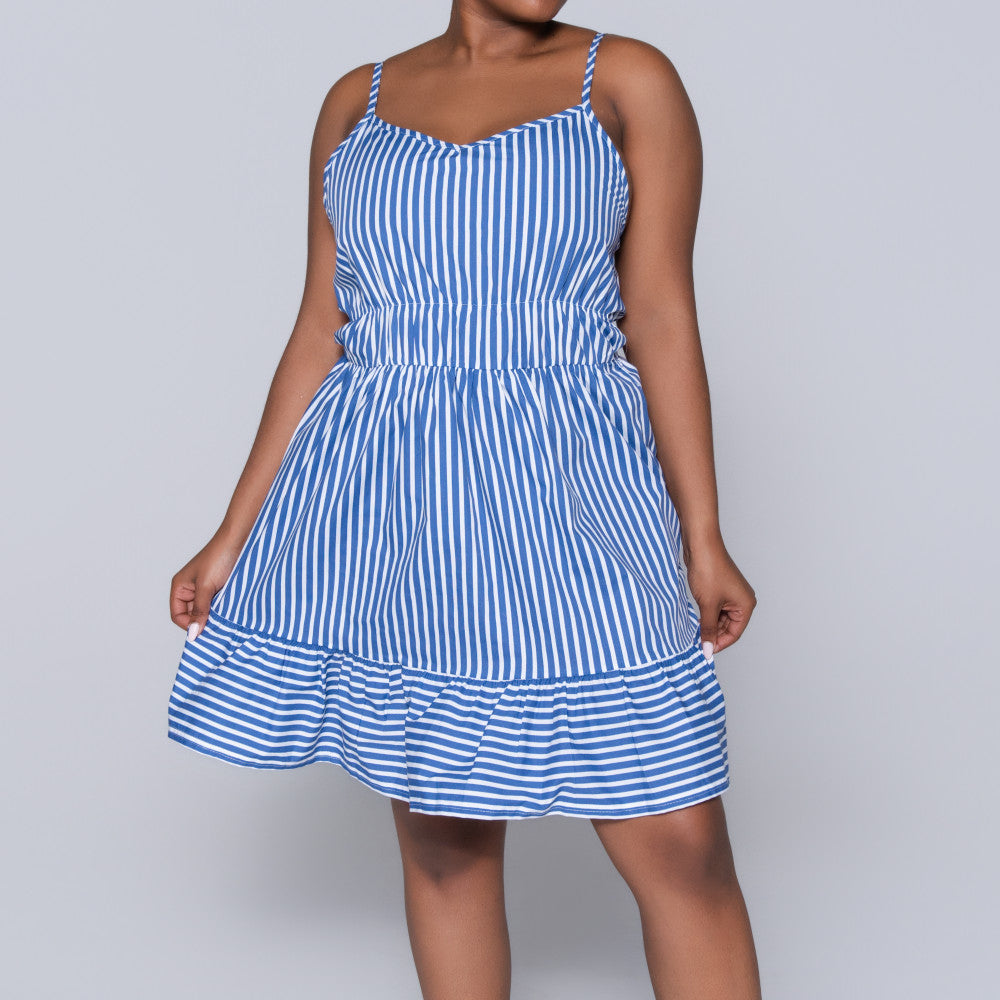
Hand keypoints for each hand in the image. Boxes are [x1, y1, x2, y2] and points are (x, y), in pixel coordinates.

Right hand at [169, 530, 242, 640]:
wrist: (240, 539)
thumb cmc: (219, 557)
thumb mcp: (207, 587)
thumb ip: (200, 611)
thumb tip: (192, 635)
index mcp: (180, 587)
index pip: (177, 616)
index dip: (189, 625)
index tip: (205, 630)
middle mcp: (191, 589)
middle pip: (193, 615)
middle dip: (204, 621)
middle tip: (219, 626)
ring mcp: (206, 589)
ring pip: (207, 611)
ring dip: (216, 615)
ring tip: (227, 615)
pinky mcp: (221, 588)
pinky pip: (218, 605)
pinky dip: (224, 609)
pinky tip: (232, 610)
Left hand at [684, 540, 755, 654]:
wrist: (701, 545)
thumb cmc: (708, 570)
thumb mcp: (707, 605)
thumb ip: (708, 629)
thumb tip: (707, 650)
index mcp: (746, 605)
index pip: (734, 634)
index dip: (719, 644)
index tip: (704, 651)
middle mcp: (742, 600)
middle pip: (728, 627)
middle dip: (713, 634)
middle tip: (696, 642)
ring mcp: (731, 594)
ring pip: (720, 618)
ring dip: (708, 625)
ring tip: (694, 631)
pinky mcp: (720, 588)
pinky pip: (715, 608)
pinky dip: (706, 614)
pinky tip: (695, 619)